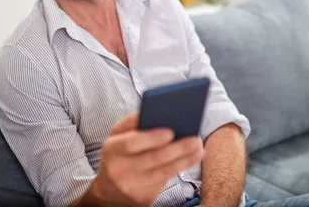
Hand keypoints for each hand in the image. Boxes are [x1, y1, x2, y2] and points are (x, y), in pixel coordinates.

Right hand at [87, 112, 203, 206]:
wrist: (110, 190)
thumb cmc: (118, 154)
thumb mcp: (117, 137)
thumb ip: (132, 123)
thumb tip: (157, 112)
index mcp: (112, 149)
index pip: (131, 143)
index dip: (151, 138)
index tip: (170, 132)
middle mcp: (120, 169)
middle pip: (152, 158)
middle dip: (177, 149)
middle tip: (194, 139)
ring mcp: (131, 186)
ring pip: (162, 171)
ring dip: (184, 159)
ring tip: (198, 148)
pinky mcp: (143, 197)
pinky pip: (164, 181)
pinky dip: (179, 168)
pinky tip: (190, 159)